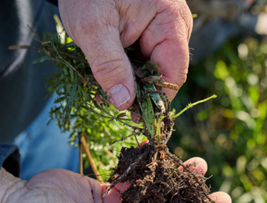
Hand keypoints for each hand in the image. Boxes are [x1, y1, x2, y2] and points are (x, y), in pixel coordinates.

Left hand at [58, 0, 192, 108]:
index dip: (156, 100)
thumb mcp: (92, 26)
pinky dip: (123, 72)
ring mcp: (161, 31)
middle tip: (108, 101)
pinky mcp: (147, 34)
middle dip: (137, 92)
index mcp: (171, 21)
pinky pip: (141, 61)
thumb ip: (109, 65)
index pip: (174, 74)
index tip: (133, 116)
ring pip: (150, 71)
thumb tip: (124, 103)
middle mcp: (172, 28)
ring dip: (127, 83)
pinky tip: (105, 76)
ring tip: (101, 89)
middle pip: (162, 74)